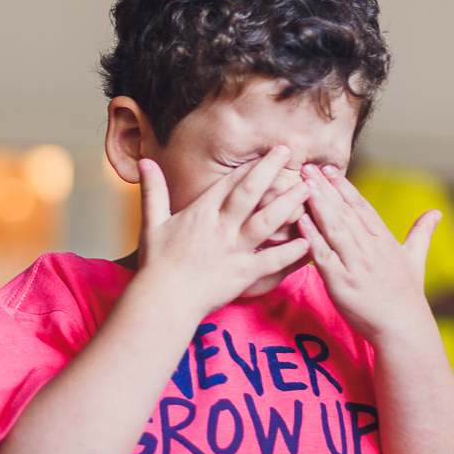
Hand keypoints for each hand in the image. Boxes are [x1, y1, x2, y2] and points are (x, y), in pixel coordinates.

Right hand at [135, 146, 310, 318]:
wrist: (163, 301)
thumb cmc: (157, 264)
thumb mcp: (151, 223)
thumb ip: (153, 191)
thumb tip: (145, 161)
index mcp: (200, 214)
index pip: (228, 183)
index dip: (249, 166)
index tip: (266, 153)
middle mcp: (220, 228)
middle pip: (249, 194)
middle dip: (270, 170)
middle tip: (289, 152)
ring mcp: (234, 251)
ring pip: (266, 222)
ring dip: (288, 204)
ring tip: (307, 189)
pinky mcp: (244, 274)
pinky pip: (272, 260)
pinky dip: (291, 251)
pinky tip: (308, 239)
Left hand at [297, 163, 439, 343]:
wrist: (404, 329)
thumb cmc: (407, 296)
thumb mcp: (416, 259)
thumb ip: (421, 233)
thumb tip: (436, 212)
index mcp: (385, 241)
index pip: (362, 207)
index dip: (344, 186)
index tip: (329, 169)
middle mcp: (371, 249)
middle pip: (345, 212)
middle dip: (325, 188)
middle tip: (308, 167)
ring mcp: (356, 265)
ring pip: (334, 228)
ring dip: (317, 204)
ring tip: (302, 185)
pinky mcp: (342, 284)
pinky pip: (324, 255)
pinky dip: (312, 237)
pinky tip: (300, 221)